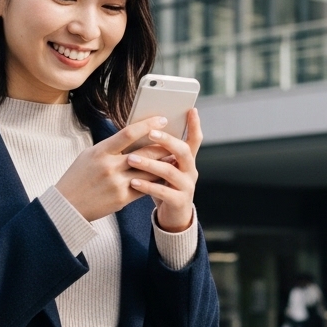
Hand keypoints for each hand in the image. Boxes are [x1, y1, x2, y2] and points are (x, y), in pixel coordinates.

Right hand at [53, 116, 166, 221]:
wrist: (67, 205)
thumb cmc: (78, 177)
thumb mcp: (90, 155)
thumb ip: (110, 146)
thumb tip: (133, 136)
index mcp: (101, 152)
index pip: (129, 133)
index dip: (148, 125)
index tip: (162, 120)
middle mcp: (110, 167)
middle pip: (144, 153)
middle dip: (163, 146)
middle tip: (176, 139)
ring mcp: (117, 184)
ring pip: (149, 171)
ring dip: (164, 164)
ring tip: (174, 157)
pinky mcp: (122, 199)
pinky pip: (145, 187)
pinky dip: (156, 181)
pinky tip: (164, 175)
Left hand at [128, 109, 201, 231]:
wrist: (173, 217)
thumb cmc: (164, 186)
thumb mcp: (165, 167)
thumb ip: (159, 153)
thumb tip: (143, 130)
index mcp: (187, 160)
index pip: (195, 139)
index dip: (195, 125)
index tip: (191, 109)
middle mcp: (191, 171)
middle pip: (184, 151)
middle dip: (167, 141)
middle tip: (151, 133)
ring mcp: (187, 186)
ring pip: (170, 172)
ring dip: (150, 164)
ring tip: (131, 158)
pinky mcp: (179, 202)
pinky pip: (163, 192)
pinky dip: (147, 186)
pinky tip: (133, 182)